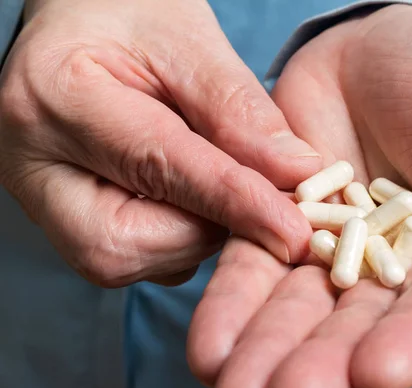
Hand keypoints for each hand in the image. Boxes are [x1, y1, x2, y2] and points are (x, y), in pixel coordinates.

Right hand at [0, 0, 321, 285]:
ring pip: (128, 258)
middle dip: (205, 229)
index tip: (292, 230)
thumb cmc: (129, 18)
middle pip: (124, 242)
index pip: (157, 166)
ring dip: (195, 233)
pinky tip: (192, 195)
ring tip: (218, 181)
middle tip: (254, 197)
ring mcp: (42, 201)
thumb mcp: (190, 43)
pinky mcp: (67, 221)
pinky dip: (179, 236)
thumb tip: (298, 174)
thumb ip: (239, 111)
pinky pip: (133, 256)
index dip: (234, 202)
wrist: (82, 25)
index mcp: (58, 98)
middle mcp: (33, 164)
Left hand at [187, 5, 411, 387]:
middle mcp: (386, 272)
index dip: (409, 344)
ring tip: (235, 386)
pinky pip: (251, 265)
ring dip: (265, 350)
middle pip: (354, 328)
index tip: (375, 375)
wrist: (378, 48)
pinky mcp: (274, 224)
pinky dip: (232, 302)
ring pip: (296, 310)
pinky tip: (212, 341)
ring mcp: (326, 253)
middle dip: (320, 366)